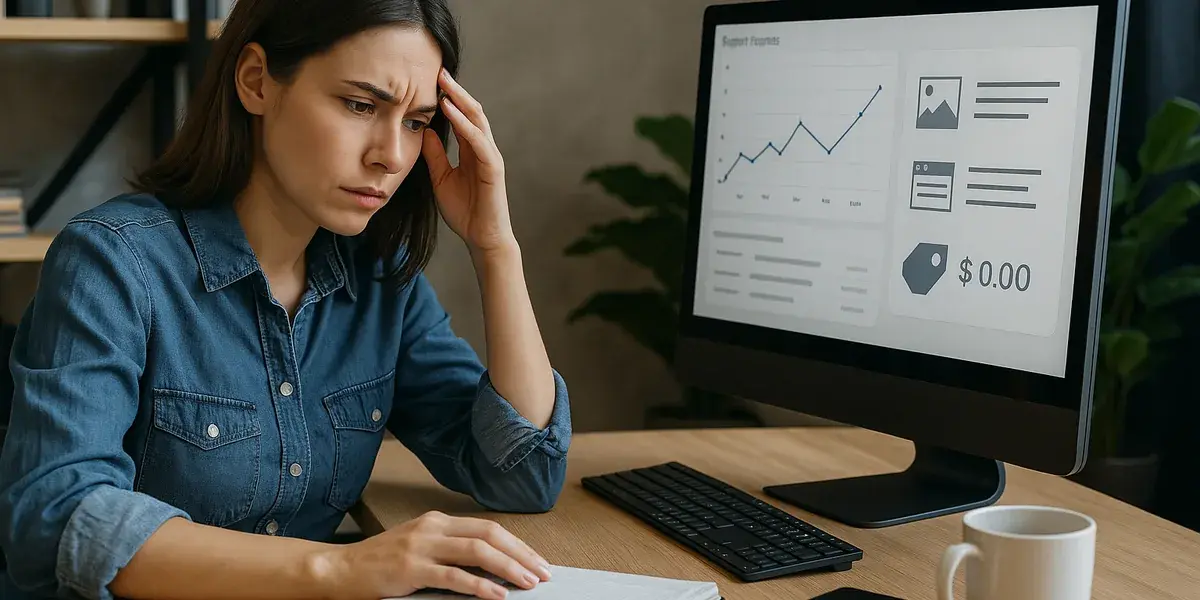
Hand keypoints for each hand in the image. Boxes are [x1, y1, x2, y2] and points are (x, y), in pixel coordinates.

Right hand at [319, 511, 551, 599]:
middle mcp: (433, 528)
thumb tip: (491, 566)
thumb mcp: (420, 547)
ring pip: (477, 552)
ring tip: (527, 583)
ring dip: (508, 568)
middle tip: (542, 573)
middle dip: (521, 555)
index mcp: (438, 521)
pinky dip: (479, 586)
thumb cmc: (380, 562)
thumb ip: (450, 551)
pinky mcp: (411, 568)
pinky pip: (453, 577)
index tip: (537, 561)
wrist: (340, 569)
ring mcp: (422, 546)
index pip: (489, 528)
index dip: (517, 545)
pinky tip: (496, 595)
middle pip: (490, 535)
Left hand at [422, 68, 515, 255]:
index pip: (461, 117)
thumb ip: (435, 156)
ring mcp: (490, 157)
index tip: (429, 81)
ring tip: (444, 82)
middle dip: (455, 91)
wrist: (482, 239)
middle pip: (471, 111)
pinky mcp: (493, 168)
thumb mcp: (441, 179)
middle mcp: (483, 149)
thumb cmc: (464, 212)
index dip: (448, 98)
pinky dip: (464, 123)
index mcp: (471, 151)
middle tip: (438, 71)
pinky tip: (450, 110)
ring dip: (461, 99)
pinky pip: (479, 140)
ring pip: (477, 120)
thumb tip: (424, 131)